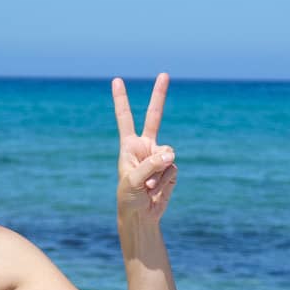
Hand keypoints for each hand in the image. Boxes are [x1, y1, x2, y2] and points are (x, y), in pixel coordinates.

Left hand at [112, 73, 177, 221]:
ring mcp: (159, 157)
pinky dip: (166, 182)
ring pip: (168, 155)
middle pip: (154, 116)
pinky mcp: (170, 169)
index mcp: (129, 146)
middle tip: (164, 74)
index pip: (125, 118)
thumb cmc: (129, 197)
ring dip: (159, 174)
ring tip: (149, 187)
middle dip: (159, 95)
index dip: (121, 99)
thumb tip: (169, 155)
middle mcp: (145, 147)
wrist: (141, 216)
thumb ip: (150, 166)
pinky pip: (173, 170)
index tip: (116, 80)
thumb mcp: (133, 181)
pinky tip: (157, 190)